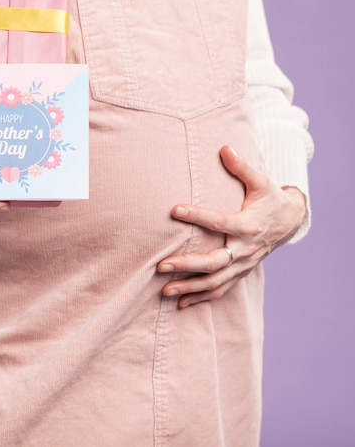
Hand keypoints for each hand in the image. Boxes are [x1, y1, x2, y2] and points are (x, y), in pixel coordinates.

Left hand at [157, 145, 306, 307]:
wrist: (289, 222)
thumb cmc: (269, 199)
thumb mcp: (261, 181)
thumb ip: (242, 167)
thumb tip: (225, 147)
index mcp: (249, 225)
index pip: (220, 221)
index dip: (197, 215)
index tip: (174, 209)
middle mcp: (245, 249)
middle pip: (215, 262)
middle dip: (188, 266)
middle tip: (161, 265)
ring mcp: (243, 265)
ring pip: (215, 282)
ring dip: (189, 288)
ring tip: (165, 290)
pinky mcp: (240, 273)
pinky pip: (220, 290)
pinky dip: (201, 298)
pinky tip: (180, 304)